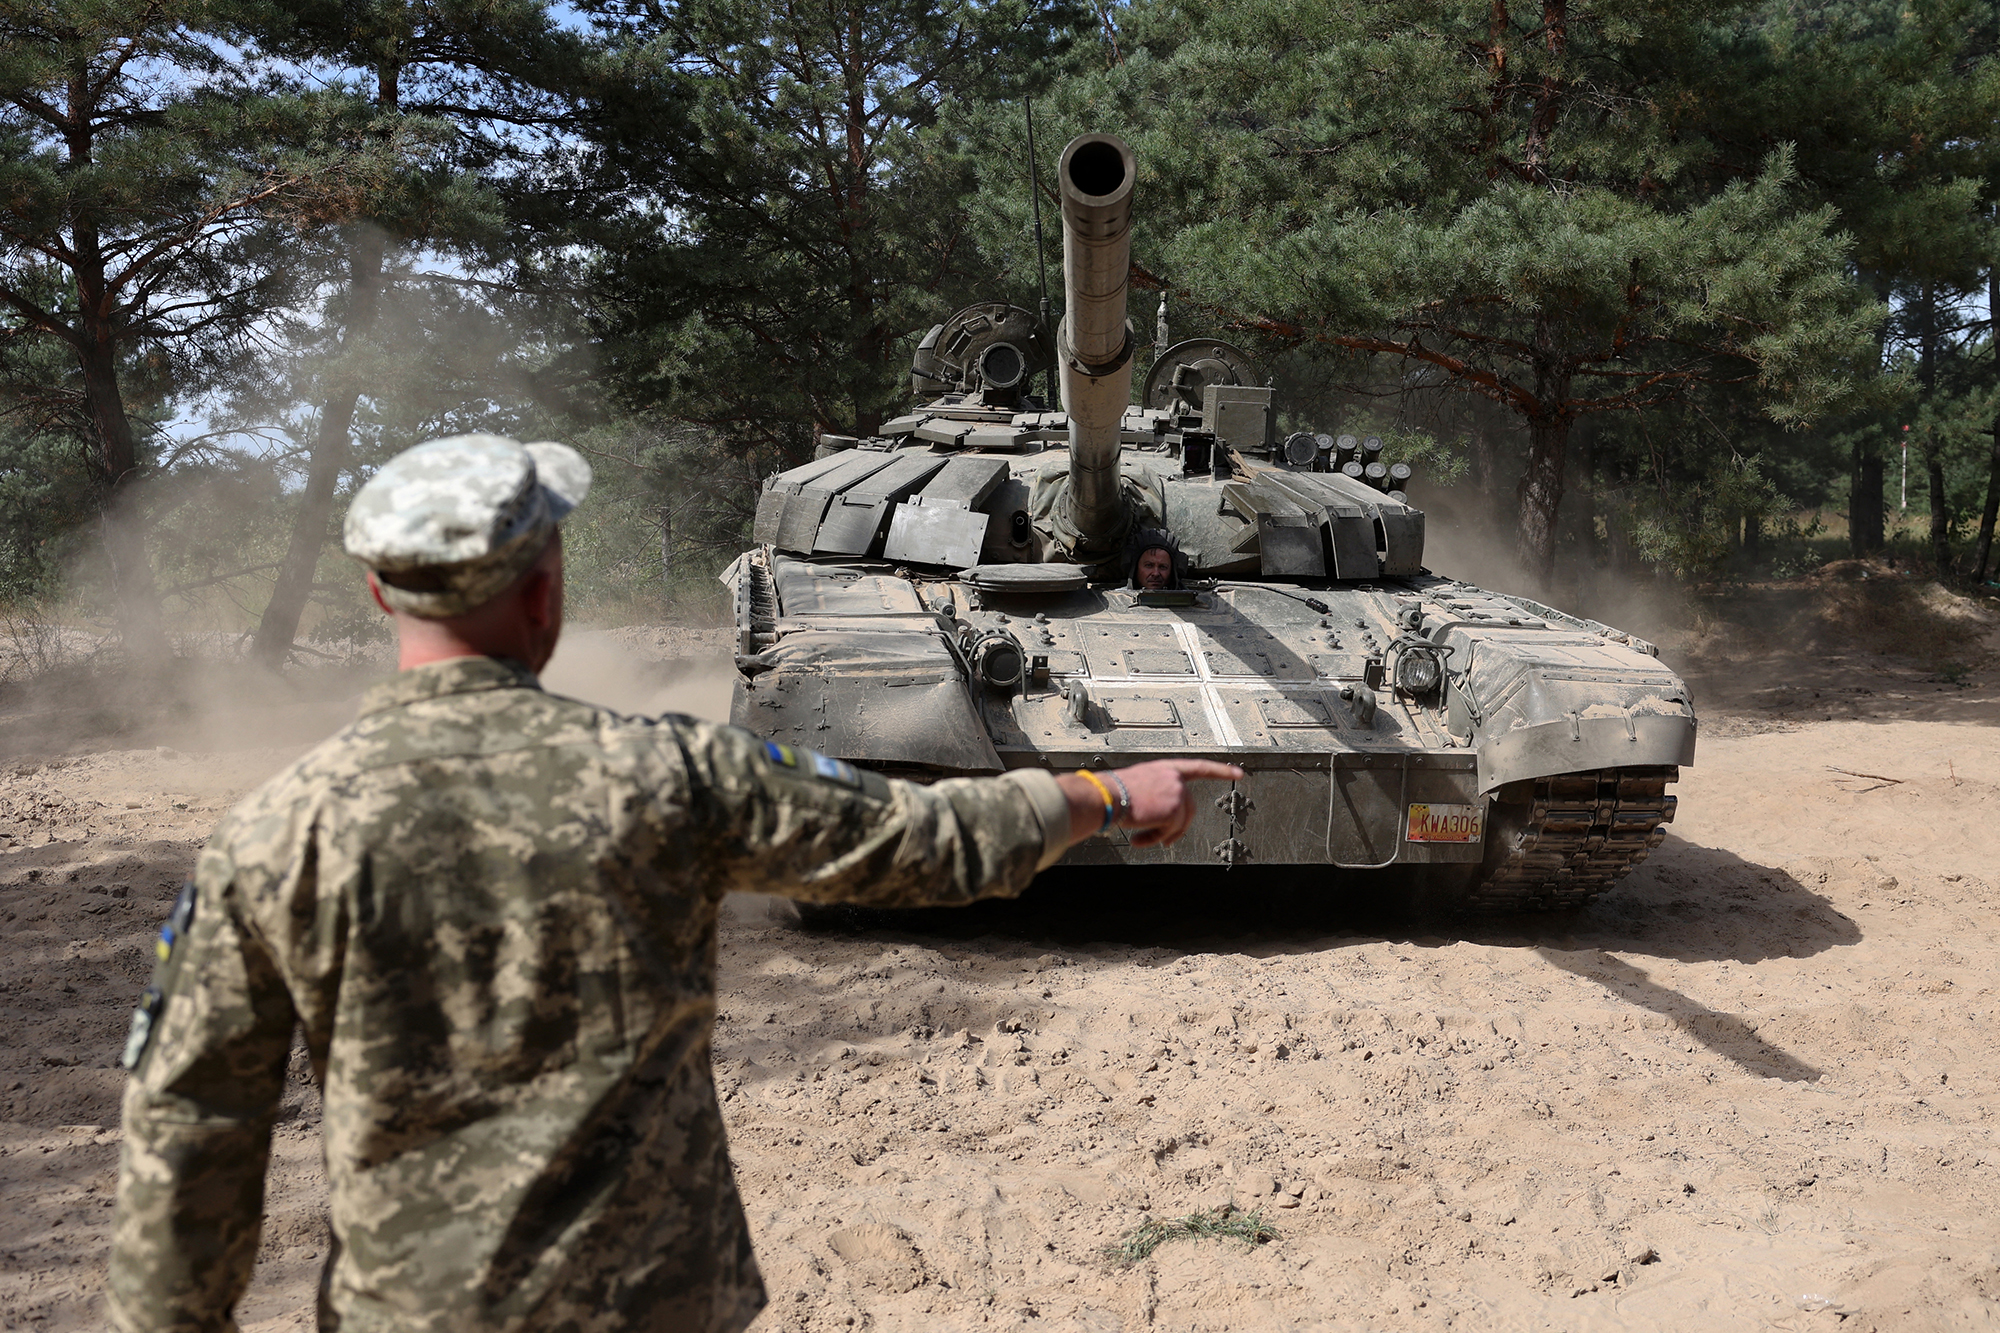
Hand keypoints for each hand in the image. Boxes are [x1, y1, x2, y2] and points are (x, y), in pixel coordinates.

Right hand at [1057, 760, 1245, 848]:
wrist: (1103, 797)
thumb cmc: (1112, 792)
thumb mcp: (1139, 785)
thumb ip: (1158, 794)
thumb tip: (1164, 819)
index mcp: (1166, 768)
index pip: (1199, 767)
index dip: (1220, 770)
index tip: (1238, 772)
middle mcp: (1174, 778)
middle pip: (1189, 808)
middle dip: (1177, 827)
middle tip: (1164, 841)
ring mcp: (1176, 793)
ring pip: (1180, 823)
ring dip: (1162, 835)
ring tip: (1142, 839)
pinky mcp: (1174, 810)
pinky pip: (1170, 832)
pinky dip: (1154, 839)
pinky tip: (1139, 839)